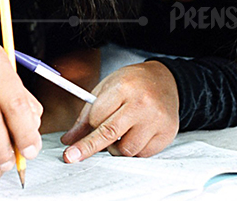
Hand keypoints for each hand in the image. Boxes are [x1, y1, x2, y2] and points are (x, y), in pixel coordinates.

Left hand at [60, 61, 178, 162]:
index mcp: (124, 88)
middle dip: (89, 147)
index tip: (71, 147)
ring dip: (116, 148)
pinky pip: (143, 154)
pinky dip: (134, 150)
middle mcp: (142, 103)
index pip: (97, 117)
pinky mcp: (167, 133)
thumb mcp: (106, 89)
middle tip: (73, 156)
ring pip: (127, 150)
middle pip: (110, 134)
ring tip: (118, 135)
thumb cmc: (132, 84)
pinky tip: (135, 136)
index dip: (85, 131)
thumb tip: (69, 140)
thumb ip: (87, 116)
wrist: (165, 80)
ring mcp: (157, 119)